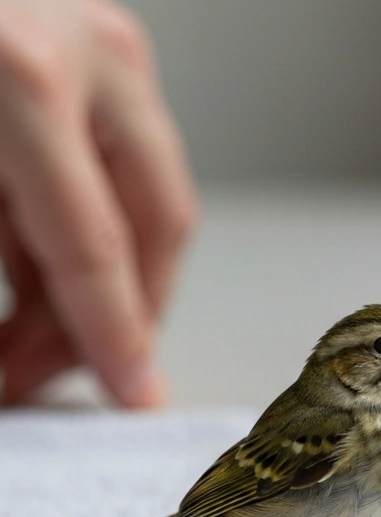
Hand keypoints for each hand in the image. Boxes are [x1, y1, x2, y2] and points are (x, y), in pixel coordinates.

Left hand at [0, 0, 196, 406]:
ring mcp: (100, 40)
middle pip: (151, 225)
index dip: (110, 336)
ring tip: (25, 340)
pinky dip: (67, 225)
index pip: (92, 244)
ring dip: (89, 280)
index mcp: (27, 80)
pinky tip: (26, 274)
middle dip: (111, 317)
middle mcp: (87, 54)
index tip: (131, 396)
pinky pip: (107, 160)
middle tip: (50, 377)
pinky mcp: (91, 43)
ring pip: (139, 197)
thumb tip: (14, 346)